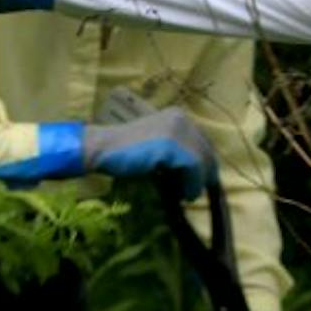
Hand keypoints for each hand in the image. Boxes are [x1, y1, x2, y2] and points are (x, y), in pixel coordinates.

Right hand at [82, 106, 219, 199]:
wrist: (103, 148)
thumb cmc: (125, 152)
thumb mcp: (156, 145)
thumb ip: (175, 151)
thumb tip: (198, 172)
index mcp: (177, 116)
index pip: (203, 141)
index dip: (206, 164)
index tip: (201, 182)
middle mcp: (181, 118)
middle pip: (206, 150)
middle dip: (205, 174)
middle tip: (195, 192)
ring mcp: (176, 130)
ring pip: (202, 161)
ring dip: (197, 182)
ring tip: (188, 195)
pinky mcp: (171, 145)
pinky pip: (192, 168)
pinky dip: (191, 184)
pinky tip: (184, 195)